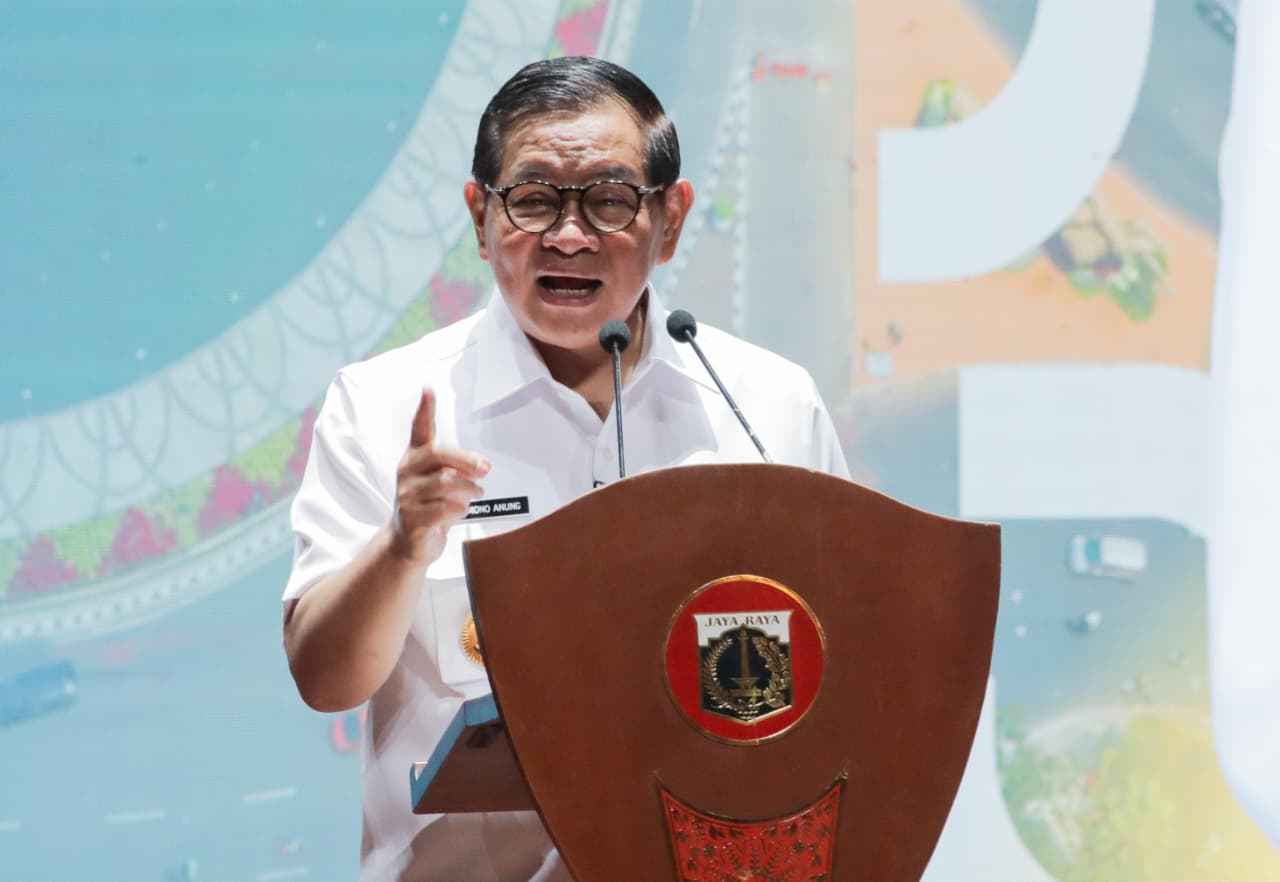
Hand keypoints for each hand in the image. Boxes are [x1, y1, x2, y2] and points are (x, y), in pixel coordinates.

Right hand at [391, 389, 489, 565]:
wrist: (408, 543)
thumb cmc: (429, 505)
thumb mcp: (444, 481)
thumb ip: (460, 468)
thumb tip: (482, 464)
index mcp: (414, 457)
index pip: (419, 428)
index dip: (425, 409)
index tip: (429, 388)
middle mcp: (407, 472)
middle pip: (438, 454)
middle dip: (466, 459)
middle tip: (486, 468)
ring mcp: (407, 496)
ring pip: (447, 483)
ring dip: (469, 490)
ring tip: (474, 493)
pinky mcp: (412, 519)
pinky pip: (446, 508)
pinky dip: (461, 509)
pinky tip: (460, 510)